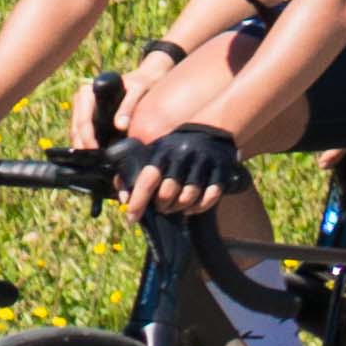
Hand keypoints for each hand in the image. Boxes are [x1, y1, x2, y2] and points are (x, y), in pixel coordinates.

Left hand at [111, 117, 251, 219]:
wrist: (210, 129)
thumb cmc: (174, 147)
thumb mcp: (153, 152)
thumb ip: (134, 173)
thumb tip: (124, 198)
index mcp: (163, 152)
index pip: (148, 180)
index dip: (138, 201)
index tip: (131, 217)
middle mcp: (183, 156)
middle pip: (168, 193)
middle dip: (161, 206)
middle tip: (160, 207)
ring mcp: (204, 162)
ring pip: (188, 198)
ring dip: (179, 207)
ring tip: (175, 207)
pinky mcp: (221, 169)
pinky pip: (210, 196)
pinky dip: (200, 206)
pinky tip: (191, 207)